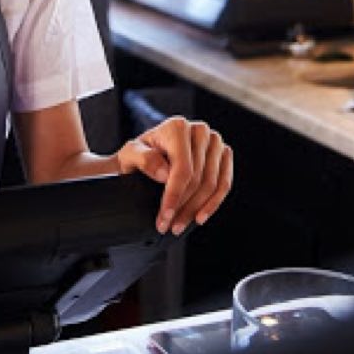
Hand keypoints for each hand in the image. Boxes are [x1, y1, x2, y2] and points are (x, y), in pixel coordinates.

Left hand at [116, 116, 232, 235]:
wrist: (148, 152)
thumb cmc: (138, 154)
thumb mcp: (129, 155)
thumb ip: (143, 159)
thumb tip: (165, 174)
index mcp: (177, 127)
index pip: (182, 169)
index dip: (174, 196)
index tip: (165, 217)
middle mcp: (200, 130)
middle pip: (198, 179)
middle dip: (183, 208)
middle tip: (169, 226)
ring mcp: (214, 142)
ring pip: (212, 184)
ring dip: (196, 210)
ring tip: (179, 225)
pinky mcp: (224, 154)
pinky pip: (224, 183)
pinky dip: (213, 203)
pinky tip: (200, 216)